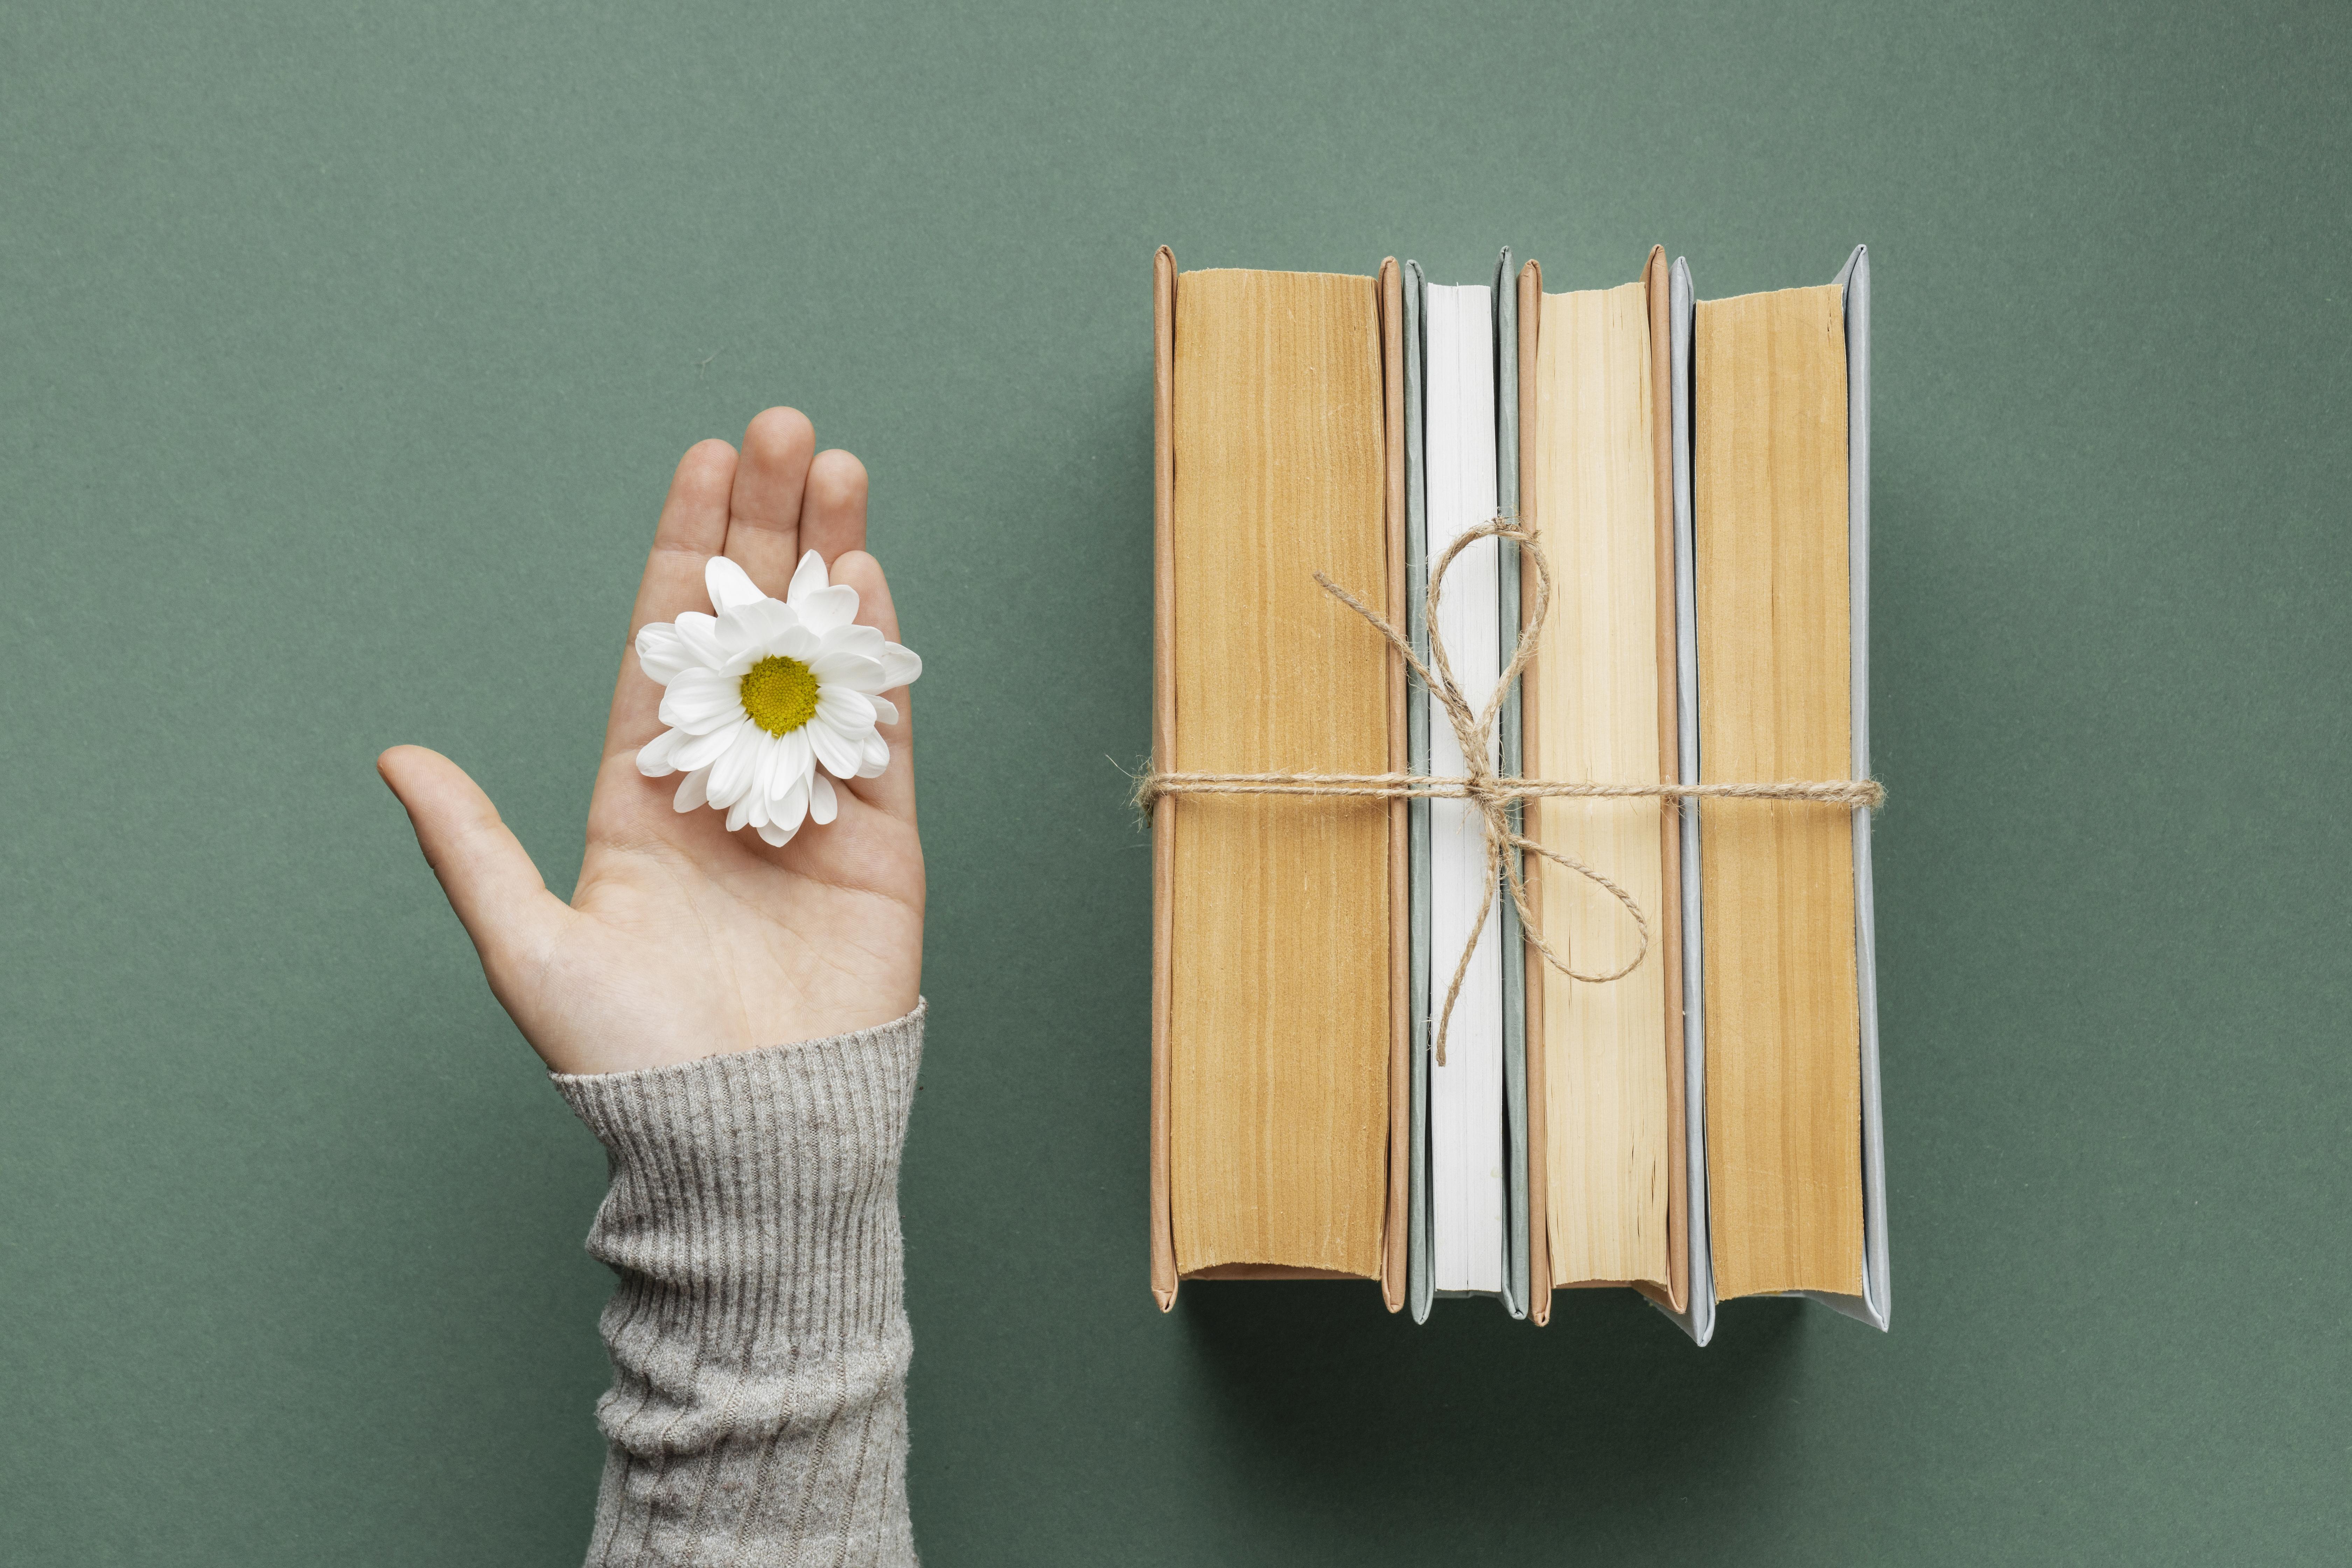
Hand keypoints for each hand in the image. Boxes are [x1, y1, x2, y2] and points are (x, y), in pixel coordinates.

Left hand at [380, 409, 922, 1074]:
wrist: (744, 1132)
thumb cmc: (629, 1055)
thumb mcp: (529, 945)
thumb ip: (472, 846)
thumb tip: (396, 758)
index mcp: (645, 789)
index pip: (666, 637)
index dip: (686, 547)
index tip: (704, 462)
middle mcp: (729, 776)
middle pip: (751, 622)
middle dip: (768, 524)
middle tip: (783, 430)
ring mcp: (810, 799)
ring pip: (821, 653)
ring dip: (830, 559)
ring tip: (841, 469)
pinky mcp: (879, 838)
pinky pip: (878, 726)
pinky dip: (877, 653)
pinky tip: (868, 577)